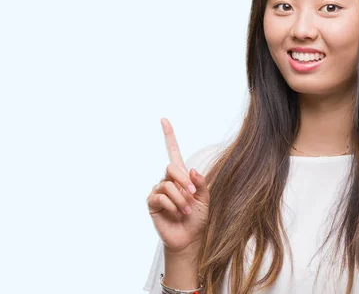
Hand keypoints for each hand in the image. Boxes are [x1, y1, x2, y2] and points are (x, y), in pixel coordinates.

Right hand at [146, 118, 210, 254]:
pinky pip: (160, 196)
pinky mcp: (152, 203)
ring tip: (186, 210)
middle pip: (171, 167)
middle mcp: (168, 181)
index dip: (169, 136)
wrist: (189, 238)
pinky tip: (176, 213)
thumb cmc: (197, 219)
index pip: (173, 152)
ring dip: (180, 198)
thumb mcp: (205, 200)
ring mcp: (159, 191)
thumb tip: (192, 169)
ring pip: (167, 185)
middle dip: (184, 181)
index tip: (164, 119)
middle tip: (192, 194)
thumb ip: (201, 183)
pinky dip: (172, 205)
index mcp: (182, 176)